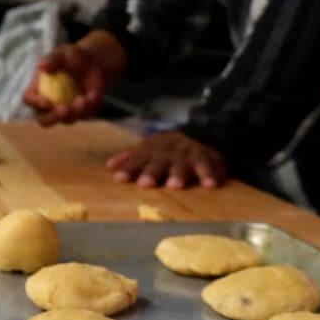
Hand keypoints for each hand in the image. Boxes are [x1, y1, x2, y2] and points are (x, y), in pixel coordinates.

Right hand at [23, 45, 106, 126]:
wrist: (92, 62)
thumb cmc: (71, 56)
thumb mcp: (63, 53)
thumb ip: (52, 59)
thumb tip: (41, 66)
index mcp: (37, 90)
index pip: (29, 99)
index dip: (35, 103)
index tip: (46, 102)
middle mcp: (48, 105)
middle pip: (43, 119)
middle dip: (53, 117)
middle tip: (64, 109)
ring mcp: (65, 111)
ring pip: (66, 120)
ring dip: (75, 112)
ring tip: (84, 99)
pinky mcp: (81, 113)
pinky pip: (84, 115)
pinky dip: (89, 106)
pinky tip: (93, 94)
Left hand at [106, 131, 226, 188]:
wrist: (197, 134)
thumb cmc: (165, 150)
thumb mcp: (146, 149)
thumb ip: (129, 159)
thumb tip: (110, 166)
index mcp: (151, 149)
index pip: (137, 158)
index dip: (128, 168)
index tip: (119, 178)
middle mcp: (168, 150)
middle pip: (158, 161)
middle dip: (152, 172)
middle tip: (145, 183)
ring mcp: (187, 153)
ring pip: (182, 163)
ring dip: (178, 174)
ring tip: (175, 185)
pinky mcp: (205, 156)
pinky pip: (207, 165)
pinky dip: (209, 175)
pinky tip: (210, 185)